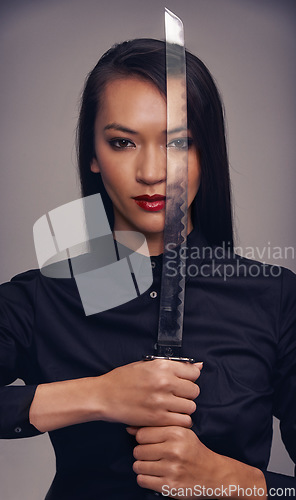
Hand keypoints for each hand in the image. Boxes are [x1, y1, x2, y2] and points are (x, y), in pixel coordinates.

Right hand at [97, 360, 201, 427]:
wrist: (104, 396)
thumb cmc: (123, 379)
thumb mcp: (146, 365)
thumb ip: (173, 366)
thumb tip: (198, 366)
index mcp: (162, 366)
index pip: (193, 372)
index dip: (190, 378)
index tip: (184, 381)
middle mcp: (164, 382)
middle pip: (194, 391)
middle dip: (188, 393)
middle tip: (177, 395)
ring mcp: (162, 401)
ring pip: (191, 407)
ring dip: (184, 408)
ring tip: (172, 406)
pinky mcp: (158, 418)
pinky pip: (183, 421)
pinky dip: (180, 420)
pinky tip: (170, 416)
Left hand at [127, 426, 266, 498]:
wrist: (214, 473)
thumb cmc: (193, 450)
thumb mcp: (180, 432)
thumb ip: (156, 428)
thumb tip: (129, 428)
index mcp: (176, 433)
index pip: (141, 434)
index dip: (142, 439)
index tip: (150, 443)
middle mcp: (174, 450)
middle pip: (138, 451)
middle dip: (142, 454)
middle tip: (152, 456)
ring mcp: (172, 469)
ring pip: (138, 466)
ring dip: (143, 467)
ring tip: (154, 465)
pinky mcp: (170, 486)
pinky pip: (142, 480)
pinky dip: (145, 478)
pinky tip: (155, 475)